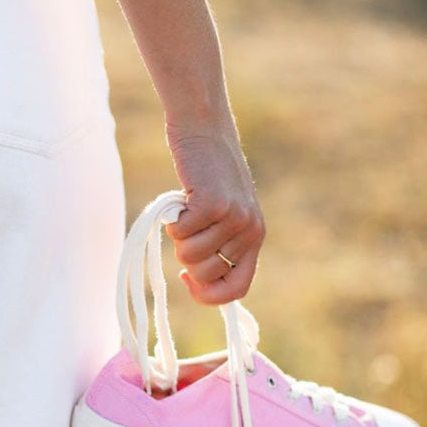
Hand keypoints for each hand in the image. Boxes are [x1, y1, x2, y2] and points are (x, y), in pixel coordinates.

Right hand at [162, 121, 265, 305]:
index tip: (188, 279)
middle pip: (205, 275)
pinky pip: (180, 233)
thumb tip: (198, 282)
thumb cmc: (206, 174)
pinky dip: (172, 219)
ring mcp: (233, 218)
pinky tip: (183, 199)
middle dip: (187, 258)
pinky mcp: (213, 204)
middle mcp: (249, 231)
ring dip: (179, 235)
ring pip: (189, 256)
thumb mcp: (223, 214)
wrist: (205, 130)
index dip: (209, 295)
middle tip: (190, 228)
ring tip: (188, 209)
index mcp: (255, 237)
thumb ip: (220, 245)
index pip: (237, 289)